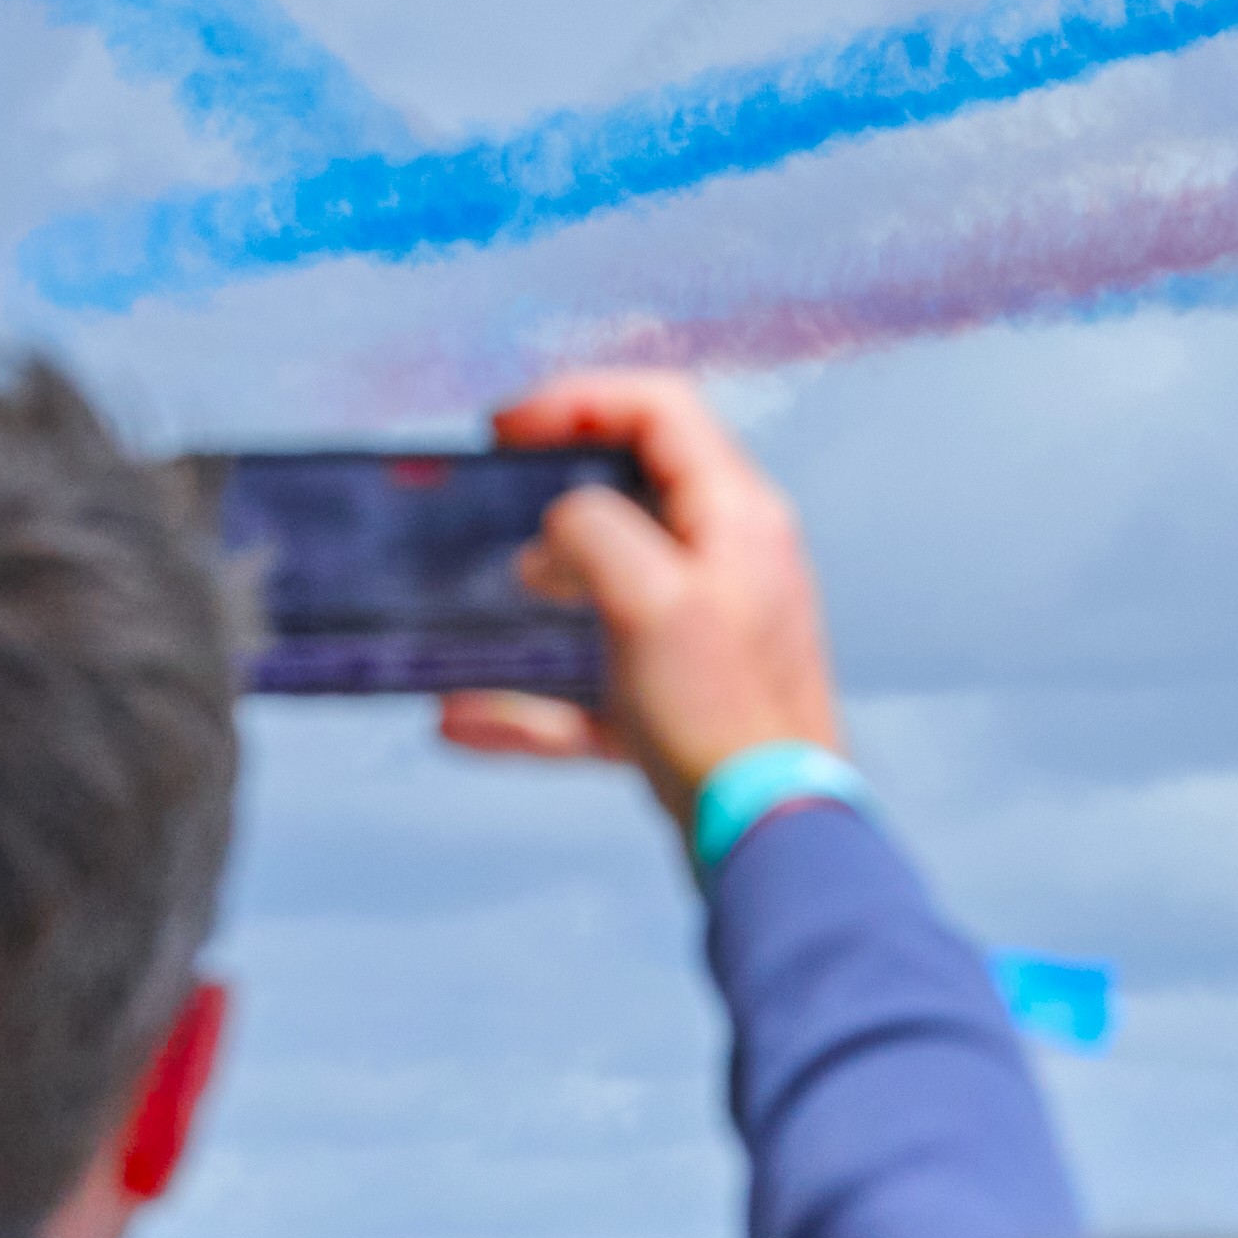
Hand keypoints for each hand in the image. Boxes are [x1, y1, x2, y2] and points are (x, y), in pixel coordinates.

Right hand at [436, 372, 845, 827]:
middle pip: (636, 494)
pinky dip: (535, 700)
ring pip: (610, 591)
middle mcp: (730, 565)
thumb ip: (592, 531)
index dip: (576, 401)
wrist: (771, 836)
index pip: (659, 410)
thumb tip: (560, 529)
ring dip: (544, 594)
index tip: (505, 430)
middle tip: (496, 502)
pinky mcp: (683, 705)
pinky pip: (596, 685)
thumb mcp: (646, 597)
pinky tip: (465, 720)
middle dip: (557, 494)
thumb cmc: (722, 714)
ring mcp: (708, 636)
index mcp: (735, 516)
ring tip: (495, 599)